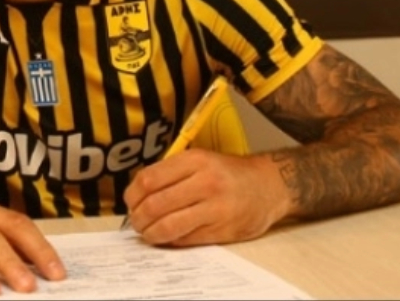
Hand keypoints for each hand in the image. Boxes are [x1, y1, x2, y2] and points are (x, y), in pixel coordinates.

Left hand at [122, 149, 290, 246]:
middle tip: (136, 222)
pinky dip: (170, 240)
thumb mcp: (201, 160)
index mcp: (195, 160)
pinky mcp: (222, 230)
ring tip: (148, 233)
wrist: (269, 186)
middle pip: (155, 205)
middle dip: (138, 218)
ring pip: (168, 226)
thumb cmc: (228, 173)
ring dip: (150, 233)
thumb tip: (137, 195)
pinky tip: (167, 237)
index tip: (130, 202)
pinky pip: (185, 239)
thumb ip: (171, 172)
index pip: (149, 179)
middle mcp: (205, 182)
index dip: (132, 195)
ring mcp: (215, 208)